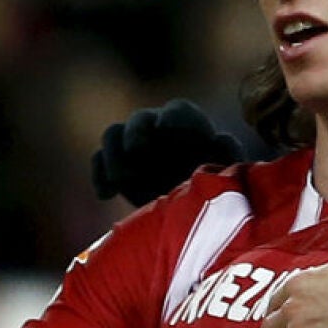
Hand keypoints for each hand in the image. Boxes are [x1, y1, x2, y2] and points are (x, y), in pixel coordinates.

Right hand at [91, 100, 245, 207]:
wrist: (192, 216)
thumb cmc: (217, 190)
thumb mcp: (229, 173)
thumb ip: (227, 154)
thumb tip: (220, 139)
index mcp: (190, 125)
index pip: (179, 111)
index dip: (173, 118)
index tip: (166, 128)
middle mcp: (158, 128)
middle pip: (141, 119)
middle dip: (137, 133)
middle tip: (137, 151)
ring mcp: (134, 145)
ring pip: (114, 134)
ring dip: (114, 155)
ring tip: (123, 182)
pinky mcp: (116, 165)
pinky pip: (99, 159)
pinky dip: (99, 174)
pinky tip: (106, 195)